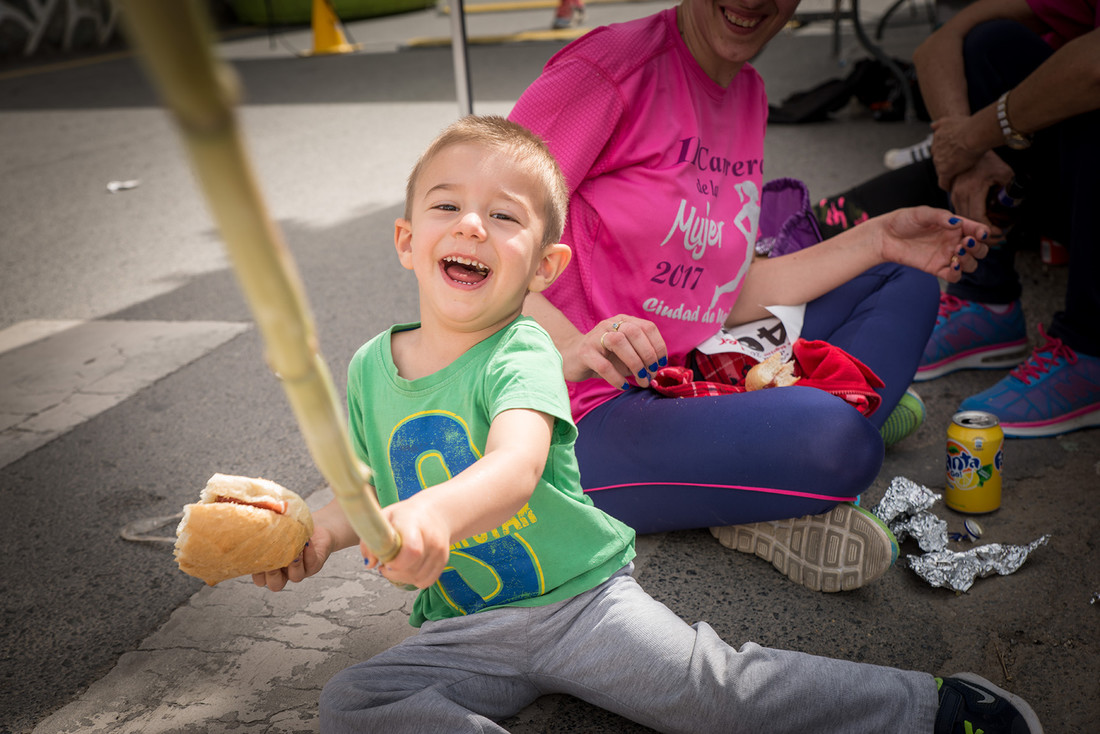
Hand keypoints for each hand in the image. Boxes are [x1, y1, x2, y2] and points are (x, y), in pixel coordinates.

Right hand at [252, 526, 333, 591]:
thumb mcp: (276, 528)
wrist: (316, 527)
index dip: (256, 573)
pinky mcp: (315, 566)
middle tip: (273, 558)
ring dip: (294, 564)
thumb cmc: (291, 528)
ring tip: (294, 550)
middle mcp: (285, 573)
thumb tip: (251, 519)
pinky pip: (312, 564)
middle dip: (273, 574)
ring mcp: (301, 571)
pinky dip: (308, 553)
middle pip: (276, 585)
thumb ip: (263, 529)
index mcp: (271, 568)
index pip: (259, 580)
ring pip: (296, 578)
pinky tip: (306, 542)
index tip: (256, 557)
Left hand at [362, 498, 450, 589]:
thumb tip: (369, 564)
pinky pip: (426, 581)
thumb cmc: (405, 515)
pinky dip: (414, 579)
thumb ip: (370, 540)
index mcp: (413, 524)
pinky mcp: (443, 561)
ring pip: (417, 579)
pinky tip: (408, 568)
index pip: (412, 551)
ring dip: (402, 577)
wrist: (434, 512)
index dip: (395, 563)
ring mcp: (439, 551)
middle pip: (411, 570)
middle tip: (385, 564)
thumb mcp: (383, 518)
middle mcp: (431, 539)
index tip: (385, 561)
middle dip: (393, 573)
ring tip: (396, 564)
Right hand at [564, 315, 667, 389]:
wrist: (571, 358)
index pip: (647, 327)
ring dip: (635, 364)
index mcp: (623, 322)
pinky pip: (603, 365)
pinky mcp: (584, 352)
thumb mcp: (625, 355)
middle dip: (647, 355)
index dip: (658, 345)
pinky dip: (616, 377)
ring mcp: (595, 337)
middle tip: (651, 373)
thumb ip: (640, 358)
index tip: (661, 363)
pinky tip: (623, 386)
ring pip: (619, 342)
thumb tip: (655, 371)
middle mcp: (610, 325)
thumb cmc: (603, 357)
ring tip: (640, 380)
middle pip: (634, 332)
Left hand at [876, 206, 990, 282]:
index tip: (980, 233)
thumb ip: (940, 217)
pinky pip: (954, 276)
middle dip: (978, 247)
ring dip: (970, 260)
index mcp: (955, 226)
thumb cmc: (903, 221)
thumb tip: (957, 223)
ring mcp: (946, 256)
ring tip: (958, 251)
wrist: (884, 236)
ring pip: (970, 264)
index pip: (977, 230)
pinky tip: (953, 265)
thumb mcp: (922, 213)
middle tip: (965, 242)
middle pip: (979, 250)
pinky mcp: (936, 269)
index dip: (983, 232)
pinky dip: (958, 273)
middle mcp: (954, 241)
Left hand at [930, 115, 985, 189]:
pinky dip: (947, 185)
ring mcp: (939, 161)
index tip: (952, 155)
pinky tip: (951, 187)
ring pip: (941, 170)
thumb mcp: (951, 120)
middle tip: (956, 166)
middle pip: (939, 159)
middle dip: (946, 162)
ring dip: (947, 173)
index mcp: (937, 137)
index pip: (938, 148)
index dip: (945, 152)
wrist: (974, 134)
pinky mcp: (945, 171)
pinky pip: (943, 182)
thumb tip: (932, 126)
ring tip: (956, 177)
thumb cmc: (969, 126)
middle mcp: (935, 149)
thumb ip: (940, 123)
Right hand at [947, 151, 1014, 233]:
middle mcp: (960, 194)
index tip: (1000, 233)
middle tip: (996, 239)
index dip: (989, 229)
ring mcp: (954, 194)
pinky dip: (969, 220)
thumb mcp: (1004, 173)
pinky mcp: (953, 194)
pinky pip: (960, 212)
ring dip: (974, 228)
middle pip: (968, 222)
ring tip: (988, 233)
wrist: (969, 145)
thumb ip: (1009, 189)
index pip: (978, 218)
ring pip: (962, 219)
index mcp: (972, 190)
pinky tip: (979, 222)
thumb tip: (1013, 204)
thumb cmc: (987, 159)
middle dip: (982, 234)